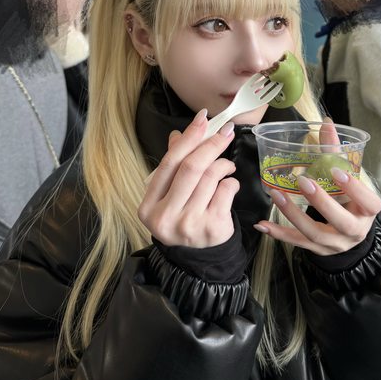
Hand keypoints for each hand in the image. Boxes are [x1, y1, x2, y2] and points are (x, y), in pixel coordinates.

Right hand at [138, 109, 238, 247]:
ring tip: (227, 165)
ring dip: (223, 164)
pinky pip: (225, 191)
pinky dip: (231, 181)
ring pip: (211, 177)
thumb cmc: (183, 220)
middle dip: (211, 144)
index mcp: (149, 206)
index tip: (203, 118)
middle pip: (191, 167)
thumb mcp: (170, 197)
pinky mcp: (212, 228)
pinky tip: (229, 184)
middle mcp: (165, 217)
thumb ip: (173, 167)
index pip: (169, 163)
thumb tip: (179, 135)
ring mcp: (189, 224)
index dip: (187, 138)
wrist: (198, 260)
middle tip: (226, 131)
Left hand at [254, 119, 380, 254]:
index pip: (369, 202)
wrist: (350, 231)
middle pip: (340, 221)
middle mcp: (355, 230)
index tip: (337, 172)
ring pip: (315, 234)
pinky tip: (262, 224)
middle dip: (320, 201)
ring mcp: (336, 243)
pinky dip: (279, 234)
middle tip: (302, 181)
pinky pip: (298, 243)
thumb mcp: (348, 178)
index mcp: (368, 210)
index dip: (355, 189)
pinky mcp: (318, 250)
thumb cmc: (350, 199)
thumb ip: (336, 152)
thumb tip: (326, 123)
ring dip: (293, 215)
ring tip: (276, 196)